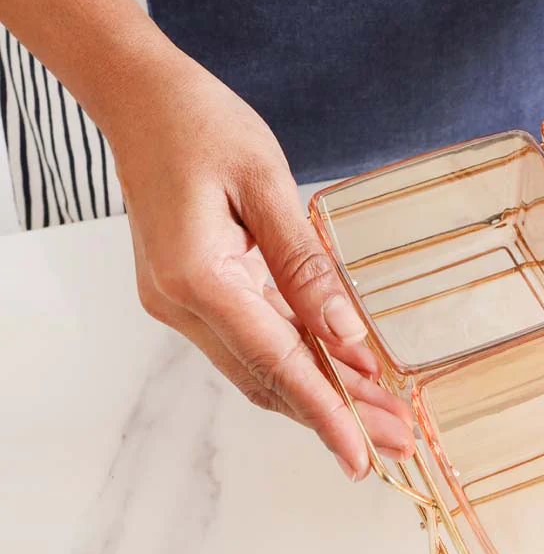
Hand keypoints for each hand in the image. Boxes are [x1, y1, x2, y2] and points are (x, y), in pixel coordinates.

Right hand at [108, 57, 413, 478]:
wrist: (140, 99)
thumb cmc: (202, 124)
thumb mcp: (268, 186)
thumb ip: (307, 267)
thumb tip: (348, 338)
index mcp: (199, 276)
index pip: (277, 362)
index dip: (326, 414)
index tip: (363, 454)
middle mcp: (180, 302)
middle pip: (268, 378)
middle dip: (334, 416)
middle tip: (394, 442)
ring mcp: (179, 301)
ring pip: (259, 366)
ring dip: (318, 393)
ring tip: (379, 415)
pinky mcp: (189, 291)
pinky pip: (249, 339)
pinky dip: (295, 359)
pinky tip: (338, 371)